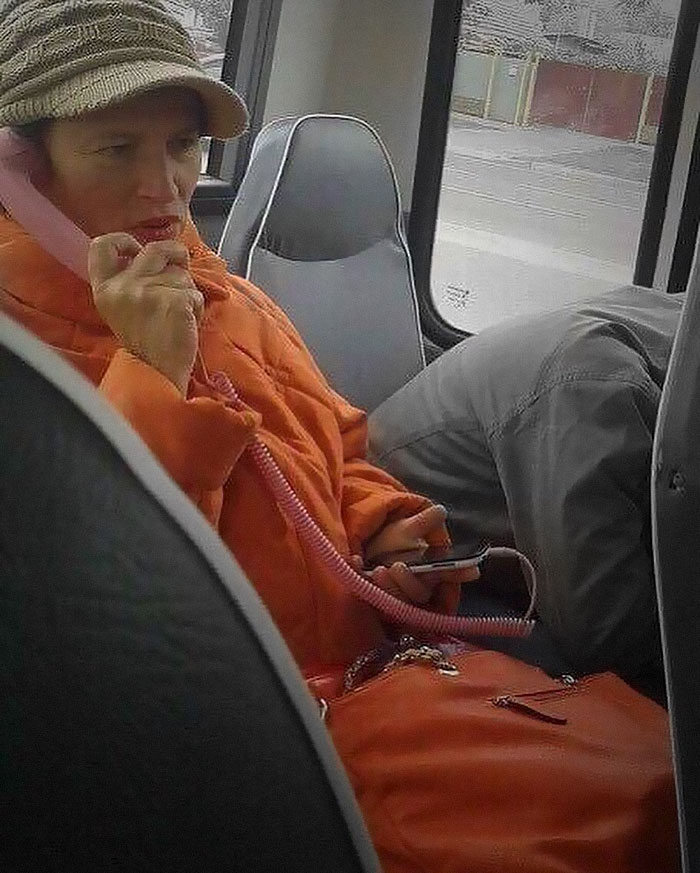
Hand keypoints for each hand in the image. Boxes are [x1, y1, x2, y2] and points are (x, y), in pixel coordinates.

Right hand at [88, 234, 203, 394]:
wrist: (157, 373)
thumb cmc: (146, 343)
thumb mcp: (124, 309)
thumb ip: (131, 281)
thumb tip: (158, 253)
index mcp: (105, 288)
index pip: (102, 245)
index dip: (123, 240)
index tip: (137, 249)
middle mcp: (123, 287)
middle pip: (155, 249)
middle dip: (175, 253)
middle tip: (181, 265)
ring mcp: (148, 292)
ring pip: (180, 273)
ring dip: (187, 290)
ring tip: (179, 314)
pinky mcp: (174, 301)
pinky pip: (195, 293)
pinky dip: (197, 307)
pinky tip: (187, 323)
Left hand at [357, 505, 478, 604]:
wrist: (364, 548)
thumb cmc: (391, 541)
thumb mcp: (407, 528)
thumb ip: (424, 523)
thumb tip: (441, 512)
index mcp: (429, 573)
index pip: (444, 576)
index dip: (454, 575)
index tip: (462, 571)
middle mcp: (415, 588)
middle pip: (418, 595)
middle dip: (407, 584)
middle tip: (396, 566)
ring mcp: (394, 597)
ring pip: (396, 603)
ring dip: (388, 587)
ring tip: (377, 569)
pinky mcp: (373, 601)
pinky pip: (369, 597)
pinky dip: (361, 578)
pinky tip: (356, 561)